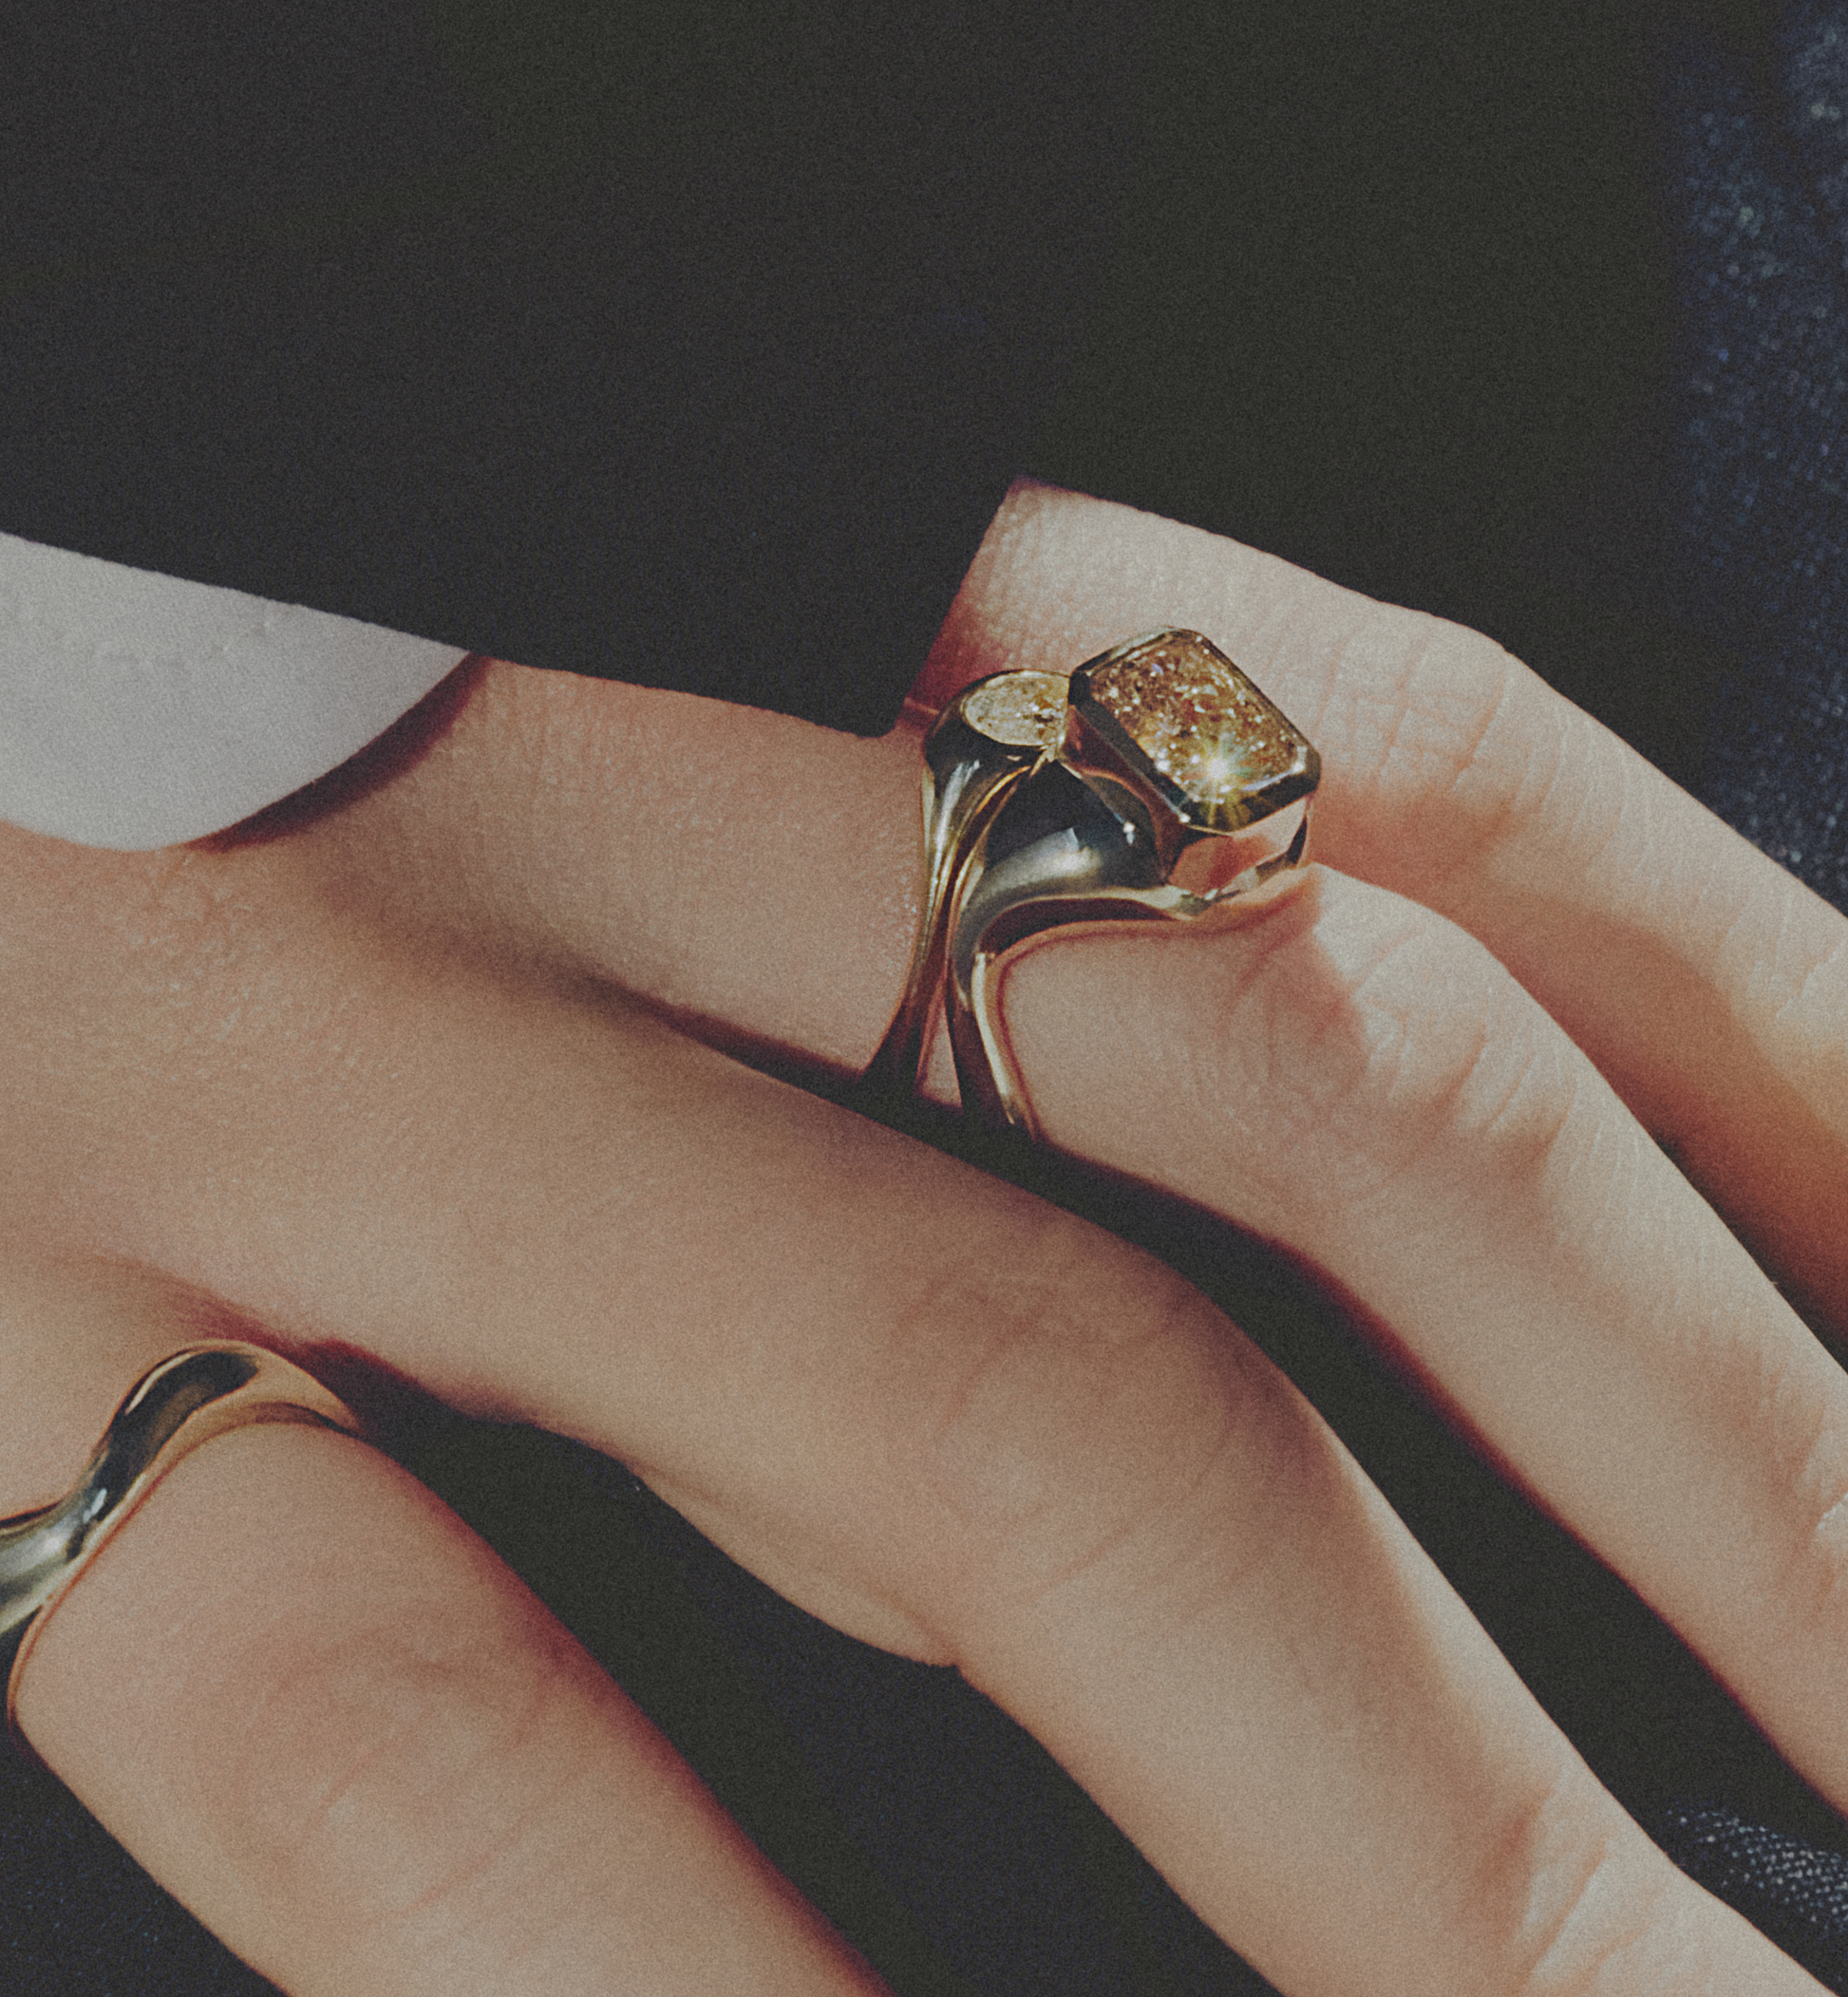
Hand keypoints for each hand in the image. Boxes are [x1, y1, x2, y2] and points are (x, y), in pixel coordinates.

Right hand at [0, 479, 1842, 1993]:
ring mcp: (305, 1076)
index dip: (1801, 1055)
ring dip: (1409, 1824)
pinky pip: (458, 1757)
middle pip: (1341, 1111)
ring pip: (997, 1444)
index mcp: (782, 592)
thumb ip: (960, 977)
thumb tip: (1353, 1279)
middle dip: (1750, 1473)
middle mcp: (600, 784)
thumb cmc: (242, 738)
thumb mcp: (643, 734)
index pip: (1450, 775)